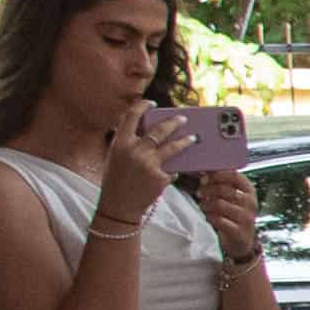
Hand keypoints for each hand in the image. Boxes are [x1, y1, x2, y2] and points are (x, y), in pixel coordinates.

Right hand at [98, 109, 187, 226]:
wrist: (118, 207)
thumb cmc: (116, 181)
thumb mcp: (116, 158)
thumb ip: (129, 144)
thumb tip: (148, 131)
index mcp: (120, 143)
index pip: (130, 116)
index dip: (142, 106)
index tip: (152, 103)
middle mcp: (135, 151)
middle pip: (159, 130)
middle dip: (174, 122)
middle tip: (183, 119)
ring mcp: (149, 164)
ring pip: (173, 147)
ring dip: (186, 141)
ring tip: (194, 138)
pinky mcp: (161, 177)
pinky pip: (173, 169)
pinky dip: (174, 170)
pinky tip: (177, 171)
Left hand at [185, 170, 263, 265]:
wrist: (241, 241)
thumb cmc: (234, 215)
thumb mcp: (233, 198)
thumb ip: (223, 184)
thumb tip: (206, 171)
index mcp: (250, 191)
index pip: (234, 175)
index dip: (217, 175)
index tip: (205, 178)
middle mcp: (250, 203)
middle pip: (224, 189)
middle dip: (207, 189)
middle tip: (199, 192)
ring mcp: (246, 218)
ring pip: (220, 204)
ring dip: (206, 204)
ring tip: (203, 206)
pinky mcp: (239, 231)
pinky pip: (218, 220)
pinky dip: (209, 217)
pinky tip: (208, 216)